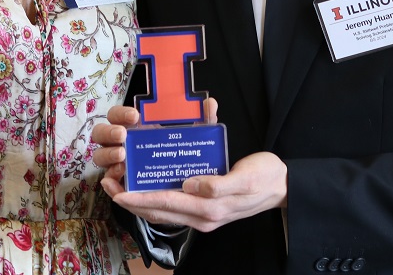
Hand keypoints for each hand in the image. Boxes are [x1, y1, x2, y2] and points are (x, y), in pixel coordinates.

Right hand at [92, 99, 218, 186]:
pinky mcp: (120, 185)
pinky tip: (114, 181)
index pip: (117, 115)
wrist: (183, 183)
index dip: (121, 113)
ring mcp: (117, 163)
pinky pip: (108, 184)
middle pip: (101, 133)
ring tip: (122, 156)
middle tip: (123, 136)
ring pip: (100, 157)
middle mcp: (120, 143)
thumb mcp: (191, 137)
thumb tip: (210, 103)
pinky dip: (109, 183)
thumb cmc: (179, 153)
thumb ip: (201, 121)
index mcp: (133, 127)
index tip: (135, 116)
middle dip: (108, 132)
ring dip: (107, 155)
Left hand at [102, 150, 287, 232]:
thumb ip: (218, 184)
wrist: (283, 186)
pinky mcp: (206, 208)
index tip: (118, 192)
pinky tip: (148, 187)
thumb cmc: (265, 177)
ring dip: (140, 201)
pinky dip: (157, 199)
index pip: (167, 203)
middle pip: (159, 210)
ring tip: (120, 186)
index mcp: (210, 208)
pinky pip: (175, 206)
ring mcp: (204, 215)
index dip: (140, 198)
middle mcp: (203, 216)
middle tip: (109, 185)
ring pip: (164, 210)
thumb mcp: (245, 178)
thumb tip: (190, 184)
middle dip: (131, 200)